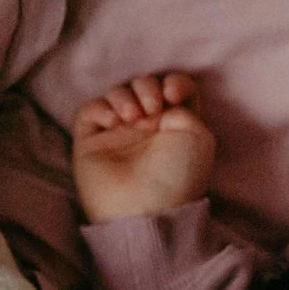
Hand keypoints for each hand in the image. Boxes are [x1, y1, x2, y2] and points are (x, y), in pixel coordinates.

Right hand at [71, 72, 216, 223]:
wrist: (144, 207)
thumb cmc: (176, 175)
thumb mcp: (198, 135)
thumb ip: (183, 105)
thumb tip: (159, 101)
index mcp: (175, 125)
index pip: (174, 88)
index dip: (174, 81)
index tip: (172, 93)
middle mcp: (146, 127)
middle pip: (143, 85)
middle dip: (147, 86)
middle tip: (151, 108)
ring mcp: (117, 134)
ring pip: (116, 93)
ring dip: (125, 95)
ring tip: (133, 116)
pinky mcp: (90, 141)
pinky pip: (90, 109)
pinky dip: (101, 108)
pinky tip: (114, 122)